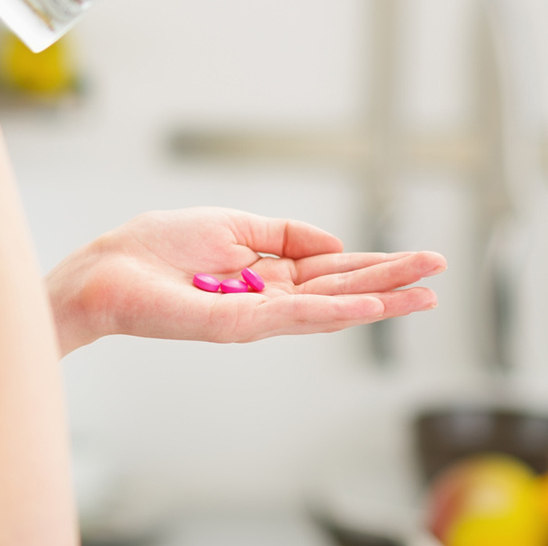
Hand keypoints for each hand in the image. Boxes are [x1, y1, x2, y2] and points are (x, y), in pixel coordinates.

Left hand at [46, 208, 445, 352]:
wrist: (108, 270)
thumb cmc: (154, 248)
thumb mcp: (231, 225)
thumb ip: (283, 234)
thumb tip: (335, 243)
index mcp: (264, 274)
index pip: (330, 270)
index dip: (373, 264)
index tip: (417, 259)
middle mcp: (266, 299)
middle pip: (340, 290)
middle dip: (391, 281)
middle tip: (439, 275)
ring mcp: (256, 314)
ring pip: (329, 307)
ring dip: (380, 299)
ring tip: (425, 294)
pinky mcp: (239, 323)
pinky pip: (297, 315)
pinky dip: (338, 309)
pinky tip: (375, 304)